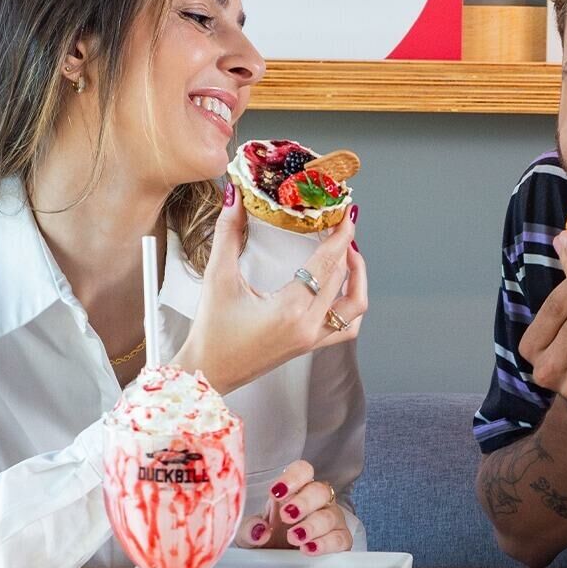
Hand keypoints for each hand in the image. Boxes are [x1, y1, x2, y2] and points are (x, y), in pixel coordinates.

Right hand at [175, 191, 366, 394]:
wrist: (209, 371)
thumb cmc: (211, 331)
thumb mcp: (217, 277)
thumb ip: (228, 233)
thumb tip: (234, 196)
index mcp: (289, 310)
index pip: (327, 264)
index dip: (340, 235)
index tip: (347, 213)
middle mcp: (308, 326)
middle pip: (342, 278)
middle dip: (346, 246)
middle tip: (341, 223)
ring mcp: (313, 339)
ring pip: (355, 306)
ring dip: (357, 277)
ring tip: (348, 253)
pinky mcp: (311, 346)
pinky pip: (347, 327)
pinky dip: (352, 305)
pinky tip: (342, 287)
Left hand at [235, 460, 353, 553]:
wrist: (276, 563)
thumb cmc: (266, 540)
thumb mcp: (249, 534)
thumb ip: (249, 529)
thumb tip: (259, 530)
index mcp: (294, 491)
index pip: (303, 471)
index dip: (293, 478)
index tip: (276, 493)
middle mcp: (316, 501)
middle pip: (319, 490)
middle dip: (304, 502)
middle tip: (287, 516)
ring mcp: (331, 520)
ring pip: (331, 515)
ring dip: (313, 525)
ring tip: (294, 537)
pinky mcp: (340, 540)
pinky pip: (341, 538)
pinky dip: (326, 543)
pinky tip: (309, 549)